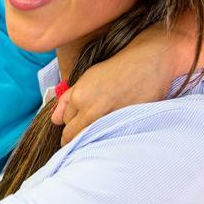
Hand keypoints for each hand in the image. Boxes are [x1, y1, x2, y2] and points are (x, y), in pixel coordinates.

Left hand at [51, 34, 172, 144]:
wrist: (149, 64)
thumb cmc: (117, 69)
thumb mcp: (86, 79)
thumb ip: (67, 100)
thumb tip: (54, 120)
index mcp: (79, 97)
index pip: (64, 123)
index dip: (70, 122)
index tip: (77, 121)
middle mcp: (91, 111)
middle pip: (72, 136)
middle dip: (74, 135)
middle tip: (84, 131)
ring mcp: (109, 119)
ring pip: (89, 139)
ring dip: (89, 137)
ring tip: (98, 129)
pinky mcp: (126, 124)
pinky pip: (108, 138)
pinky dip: (107, 136)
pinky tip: (112, 129)